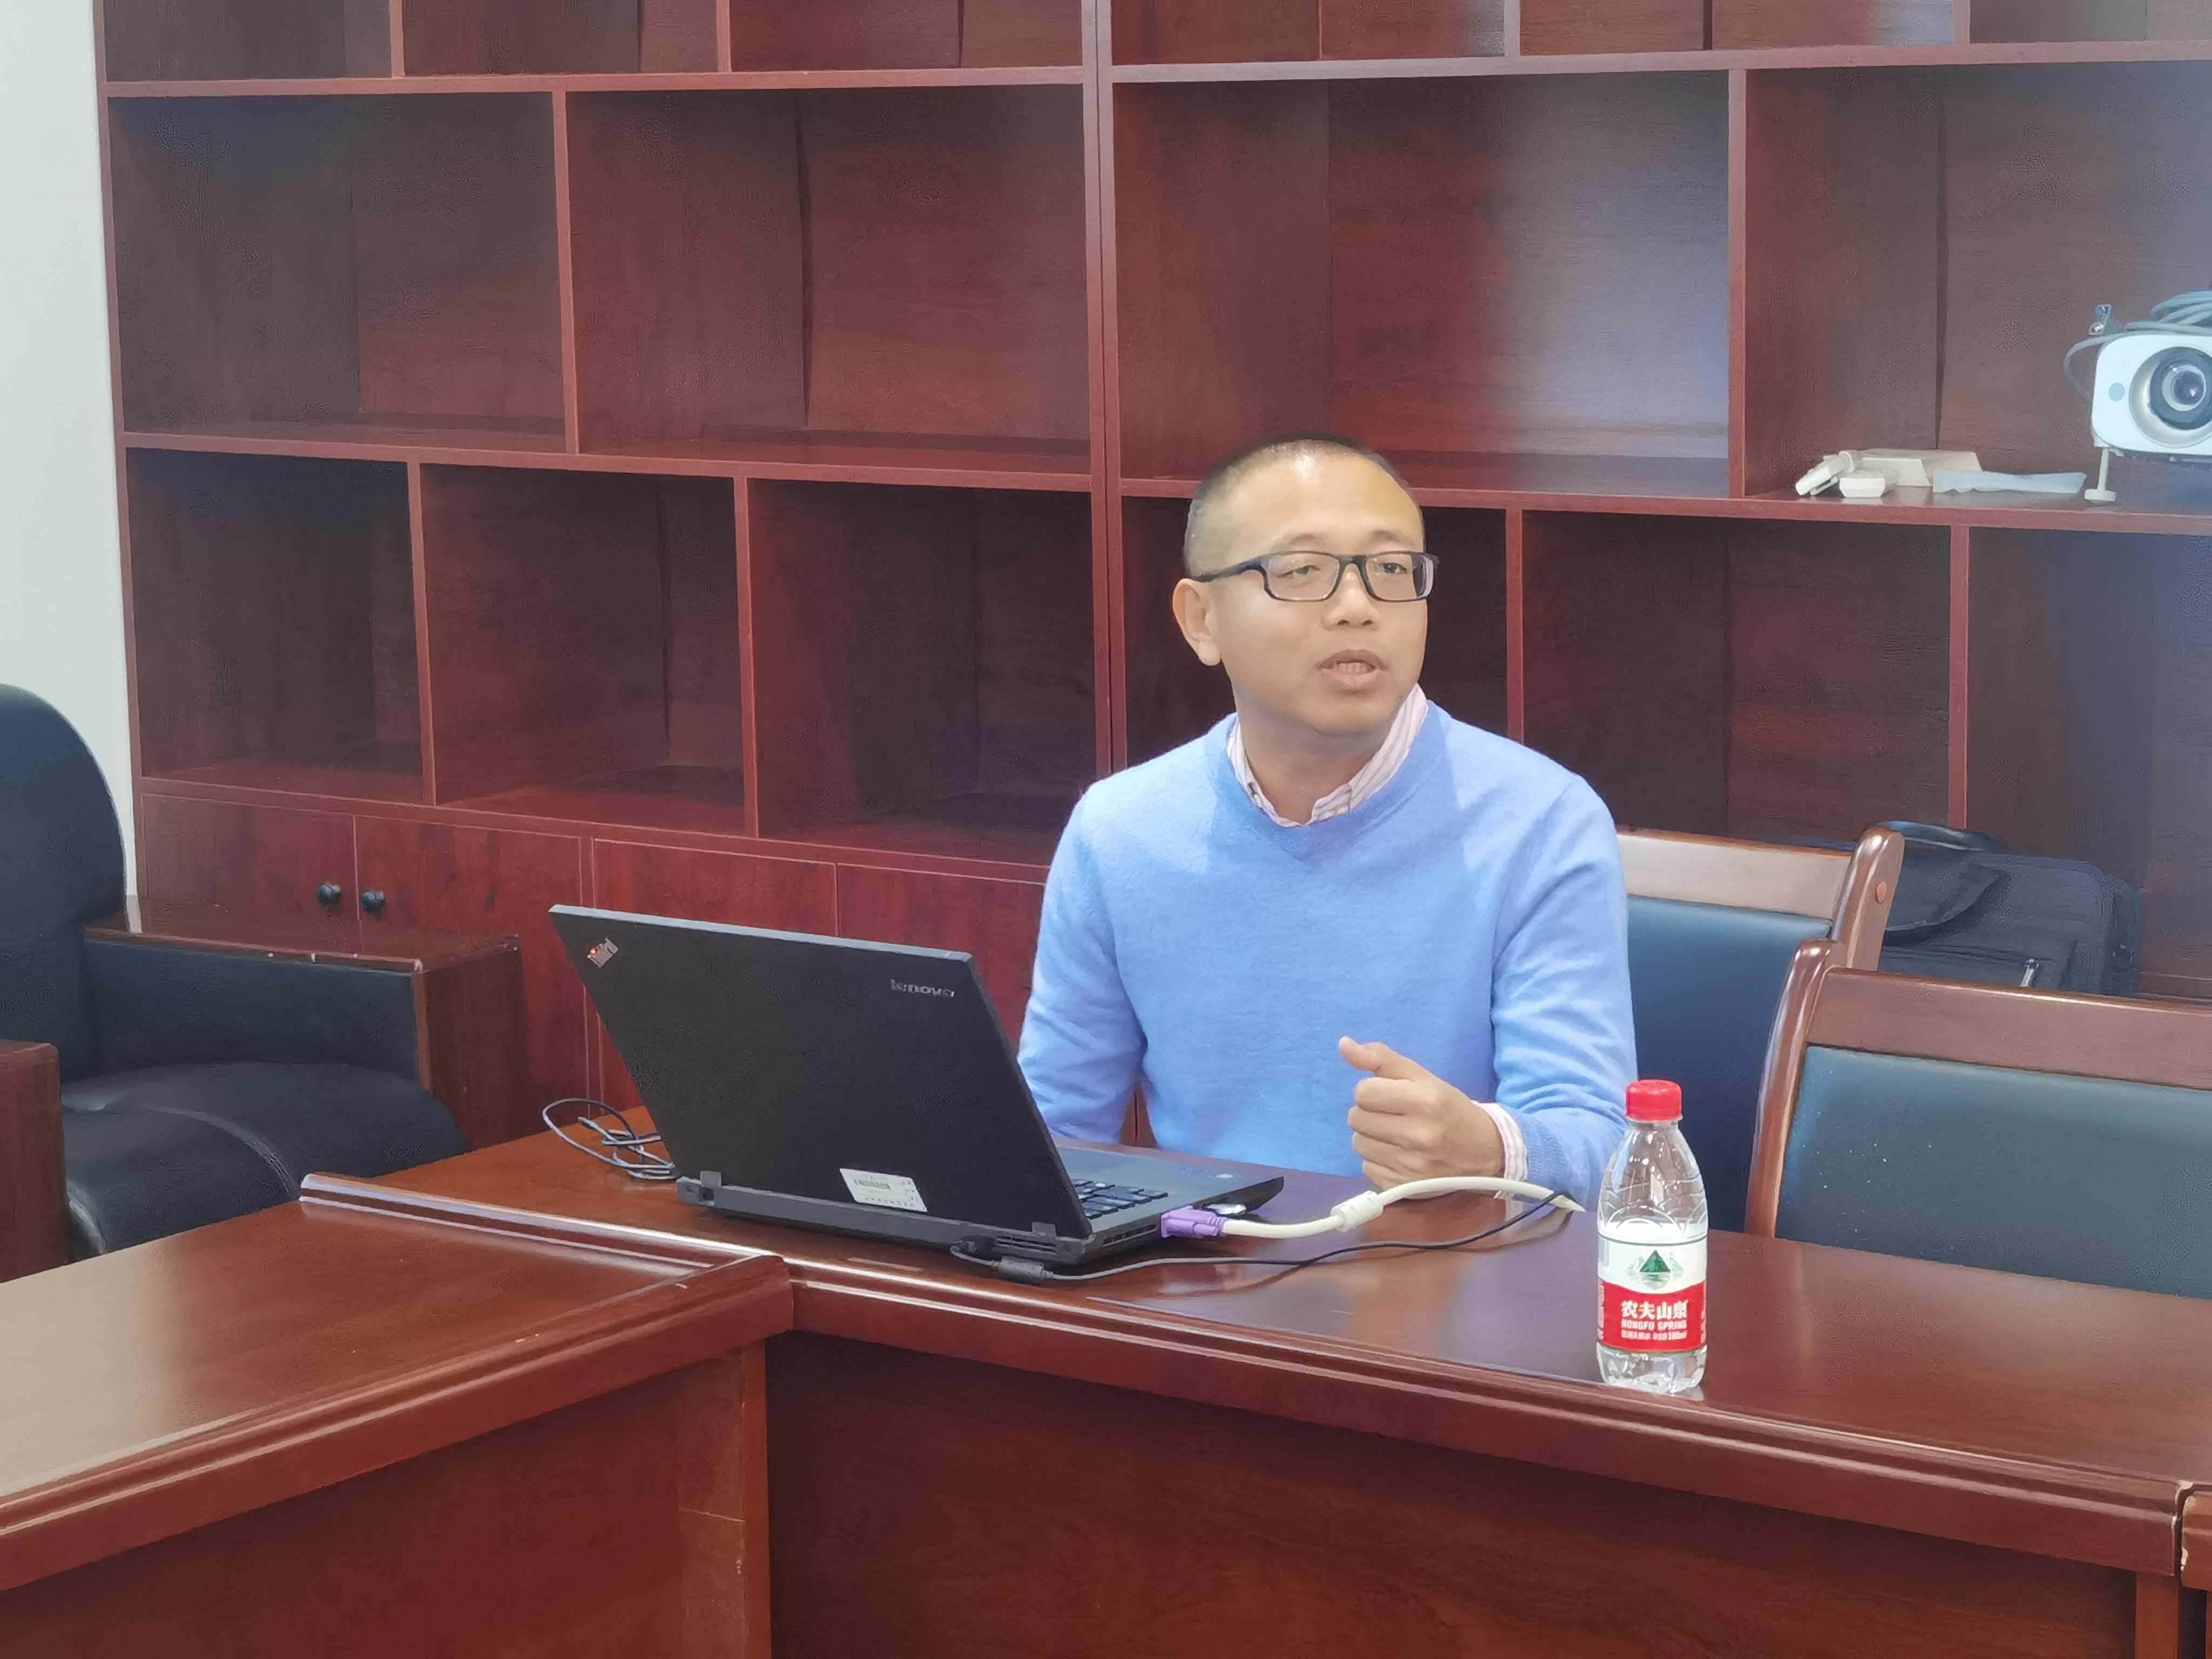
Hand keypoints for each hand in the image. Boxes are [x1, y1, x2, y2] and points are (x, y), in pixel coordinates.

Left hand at [1339, 1037, 1503, 1189]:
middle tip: (1393, 1115)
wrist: (1485, 1152)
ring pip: (1358, 1144)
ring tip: (1395, 1135)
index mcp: (1425, 1101)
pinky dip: (1377, 1160)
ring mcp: (1410, 1166)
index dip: (1372, 1090)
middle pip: (1356, 1118)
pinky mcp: (1403, 1187)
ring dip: (1371, 1137)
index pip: (1363, 1092)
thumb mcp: (1422, 1077)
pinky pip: (1366, 1168)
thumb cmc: (1449, 1108)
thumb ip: (1381, 1058)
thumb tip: (1343, 1045)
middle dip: (1369, 1113)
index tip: (1390, 1095)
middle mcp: (1418, 1135)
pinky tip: (1398, 1155)